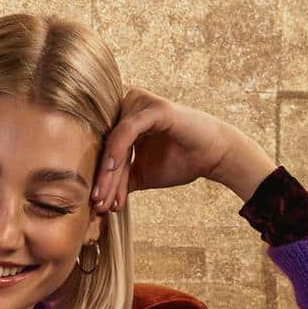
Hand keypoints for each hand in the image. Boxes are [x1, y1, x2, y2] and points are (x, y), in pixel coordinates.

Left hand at [91, 89, 273, 210]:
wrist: (212, 157)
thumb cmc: (179, 161)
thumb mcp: (141, 174)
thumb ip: (120, 179)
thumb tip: (95, 200)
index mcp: (123, 118)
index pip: (106, 150)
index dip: (101, 178)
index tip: (96, 204)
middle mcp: (128, 106)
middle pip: (108, 146)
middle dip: (103, 179)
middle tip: (98, 205)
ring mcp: (140, 103)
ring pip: (115, 141)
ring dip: (109, 172)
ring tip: (105, 198)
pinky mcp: (153, 107)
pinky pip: (128, 130)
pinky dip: (118, 150)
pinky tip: (112, 169)